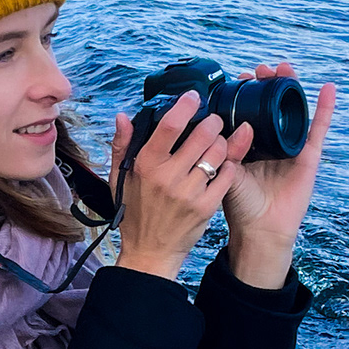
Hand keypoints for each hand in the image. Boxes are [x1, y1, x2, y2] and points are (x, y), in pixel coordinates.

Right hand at [109, 89, 254, 281]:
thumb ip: (121, 146)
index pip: (170, 125)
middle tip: (214, 122)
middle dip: (213, 122)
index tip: (195, 97)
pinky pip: (227, 176)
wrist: (149, 252)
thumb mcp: (119, 179)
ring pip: (218, 153)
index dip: (186, 106)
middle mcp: (168, 177)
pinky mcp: (206, 207)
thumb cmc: (134, 213)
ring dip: (222, 143)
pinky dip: (229, 165)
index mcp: (146, 165)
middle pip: (202, 135)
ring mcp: (189, 193)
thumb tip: (124, 116)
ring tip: (218, 143)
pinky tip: (224, 164)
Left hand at [219, 62, 334, 288]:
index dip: (246, 94)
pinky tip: (328, 89)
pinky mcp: (309, 157)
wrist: (260, 230)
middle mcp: (270, 143)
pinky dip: (325, 109)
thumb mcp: (226, 173)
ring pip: (292, 111)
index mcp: (249, 145)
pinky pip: (318, 130)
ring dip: (291, 88)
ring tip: (285, 68)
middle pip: (272, 106)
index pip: (249, 111)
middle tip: (260, 70)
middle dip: (267, 85)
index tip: (239, 78)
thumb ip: (227, 151)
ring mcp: (291, 148)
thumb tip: (237, 125)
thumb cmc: (240, 205)